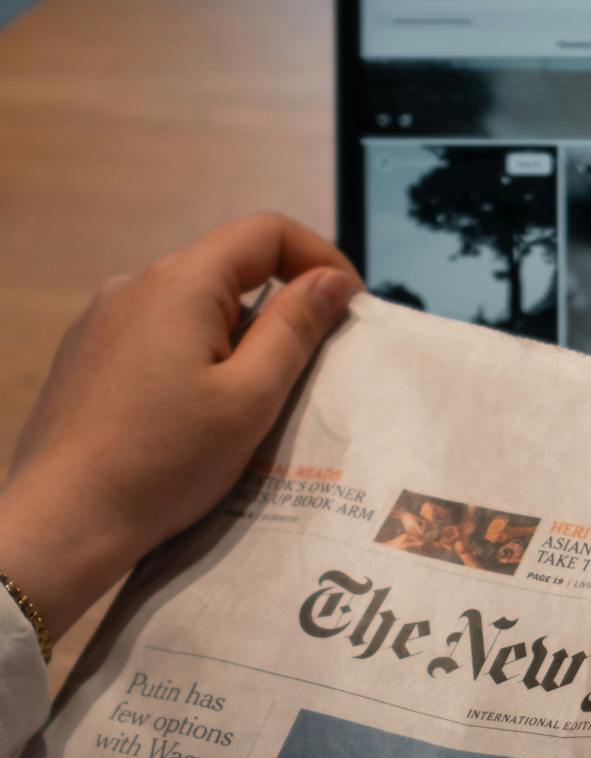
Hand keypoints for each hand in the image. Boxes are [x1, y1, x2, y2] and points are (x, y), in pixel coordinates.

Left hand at [0, 212, 360, 639]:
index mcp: (180, 284)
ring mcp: (103, 319)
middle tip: (312, 371)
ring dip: (238, 339)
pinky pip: (160, 336)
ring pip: (194, 307)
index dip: (319, 258)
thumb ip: (296, 329)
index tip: (351, 309)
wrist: (65, 517)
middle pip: (229, 270)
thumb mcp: (251, 397)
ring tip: (254, 405)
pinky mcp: (87, 355)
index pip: (264, 232)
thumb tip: (333, 280)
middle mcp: (135, 285)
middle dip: (281, 307)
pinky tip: (197, 416)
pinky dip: (198, 357)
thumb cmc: (167, 460)